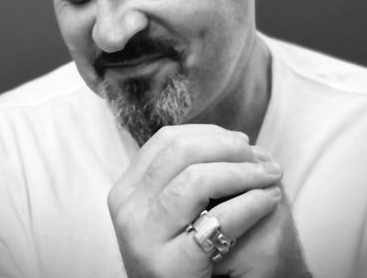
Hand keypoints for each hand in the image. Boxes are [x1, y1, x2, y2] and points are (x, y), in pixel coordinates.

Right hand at [107, 124, 286, 277]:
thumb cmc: (183, 253)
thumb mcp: (171, 209)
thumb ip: (187, 173)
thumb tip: (237, 140)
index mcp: (126, 189)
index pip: (166, 140)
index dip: (208, 133)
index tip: (239, 140)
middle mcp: (127, 209)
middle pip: (181, 152)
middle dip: (227, 147)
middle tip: (258, 156)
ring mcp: (144, 238)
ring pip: (196, 180)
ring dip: (243, 172)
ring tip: (270, 177)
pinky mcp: (170, 265)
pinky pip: (218, 220)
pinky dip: (250, 203)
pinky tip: (269, 200)